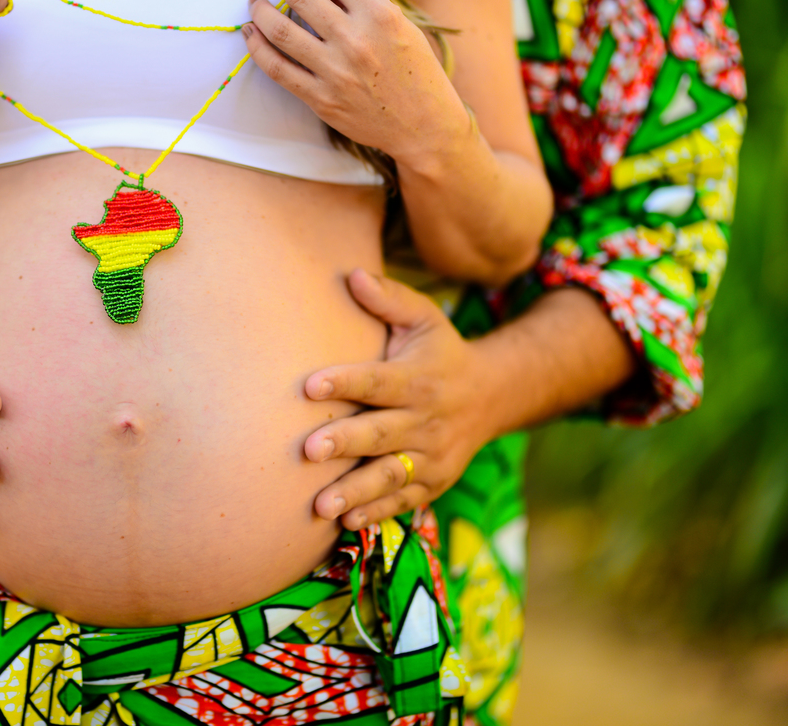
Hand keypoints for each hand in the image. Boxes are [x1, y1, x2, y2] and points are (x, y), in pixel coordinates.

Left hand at [241, 0, 466, 171]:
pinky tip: (251, 33)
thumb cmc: (415, 73)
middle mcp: (354, 40)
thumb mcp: (400, 27)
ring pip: (280, 30)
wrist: (423, 126)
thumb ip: (362, 4)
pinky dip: (258, 47)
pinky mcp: (320, 99)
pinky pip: (278, 69)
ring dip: (261, 10)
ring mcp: (335, 72)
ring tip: (256, 2)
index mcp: (379, 15)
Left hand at [303, 269, 500, 528]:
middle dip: (345, 442)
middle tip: (307, 450)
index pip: (377, 381)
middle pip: (381, 433)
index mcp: (418, 378)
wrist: (492, 397)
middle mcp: (425, 420)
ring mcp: (430, 456)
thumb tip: (351, 275)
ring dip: (355, 491)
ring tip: (320, 504)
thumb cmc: (440, 352)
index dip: (345, 382)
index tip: (309, 386)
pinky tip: (345, 523)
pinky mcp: (432, 483)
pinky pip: (402, 501)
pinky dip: (376, 513)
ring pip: (390, 476)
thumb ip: (388, 299)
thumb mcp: (423, 319)